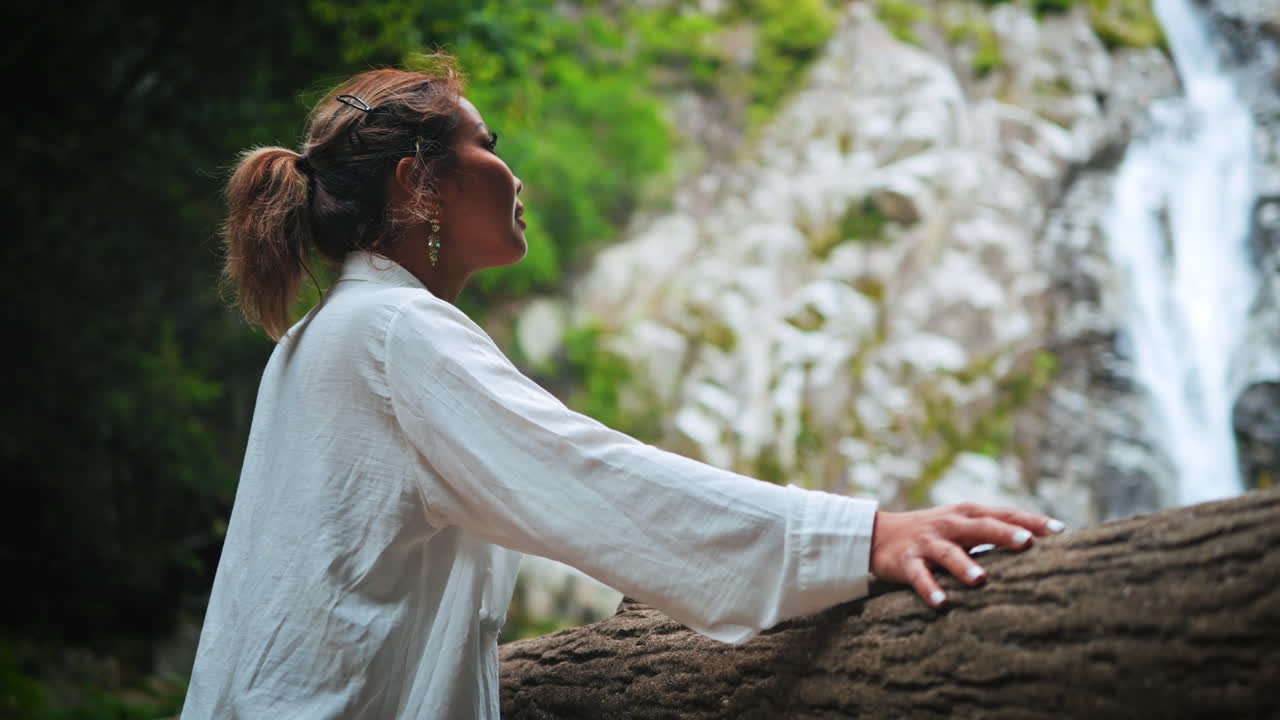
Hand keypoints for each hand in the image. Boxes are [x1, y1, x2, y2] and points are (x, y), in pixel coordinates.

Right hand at [870, 503, 1064, 608]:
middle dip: (1003, 534)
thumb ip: (995, 529)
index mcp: (968, 514)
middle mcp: (950, 525)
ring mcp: (928, 543)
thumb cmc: (935, 532)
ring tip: (981, 579)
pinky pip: (919, 577)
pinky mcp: (908, 562)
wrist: (879, 535)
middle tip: (1027, 542)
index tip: (1061, 531)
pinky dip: (929, 589)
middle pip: (980, 526)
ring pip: (949, 553)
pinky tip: (941, 603)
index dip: (1032, 521)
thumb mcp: (963, 524)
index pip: (1005, 513)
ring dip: (964, 565)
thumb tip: (1042, 542)